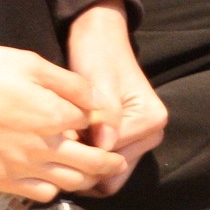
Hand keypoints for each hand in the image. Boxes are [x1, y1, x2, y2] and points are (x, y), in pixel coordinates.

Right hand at [0, 38, 126, 201]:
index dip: (96, 120)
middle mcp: (43, 146)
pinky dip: (53, 188)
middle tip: (116, 161)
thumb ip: (67, 82)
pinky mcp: (0, 180)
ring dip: (86, 177)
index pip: (91, 124)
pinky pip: (40, 194)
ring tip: (91, 173)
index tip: (95, 118)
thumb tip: (94, 100)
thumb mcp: (27, 61)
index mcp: (52, 114)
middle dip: (108, 161)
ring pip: (69, 182)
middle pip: (90, 162)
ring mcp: (21, 167)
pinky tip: (52, 177)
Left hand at [64, 3, 165, 195]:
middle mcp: (153, 133)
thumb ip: (106, 114)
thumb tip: (104, 147)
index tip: (60, 144)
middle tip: (57, 152)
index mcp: (151, 119)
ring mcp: (142, 138)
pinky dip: (90, 159)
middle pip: (115, 171)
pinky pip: (109, 163)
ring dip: (87, 164)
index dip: (85, 154)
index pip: (113, 157)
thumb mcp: (98, 81)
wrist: (99, 38)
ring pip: (111, 172)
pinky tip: (70, 146)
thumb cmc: (97, 55)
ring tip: (62, 149)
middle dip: (86, 165)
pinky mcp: (129, 139)